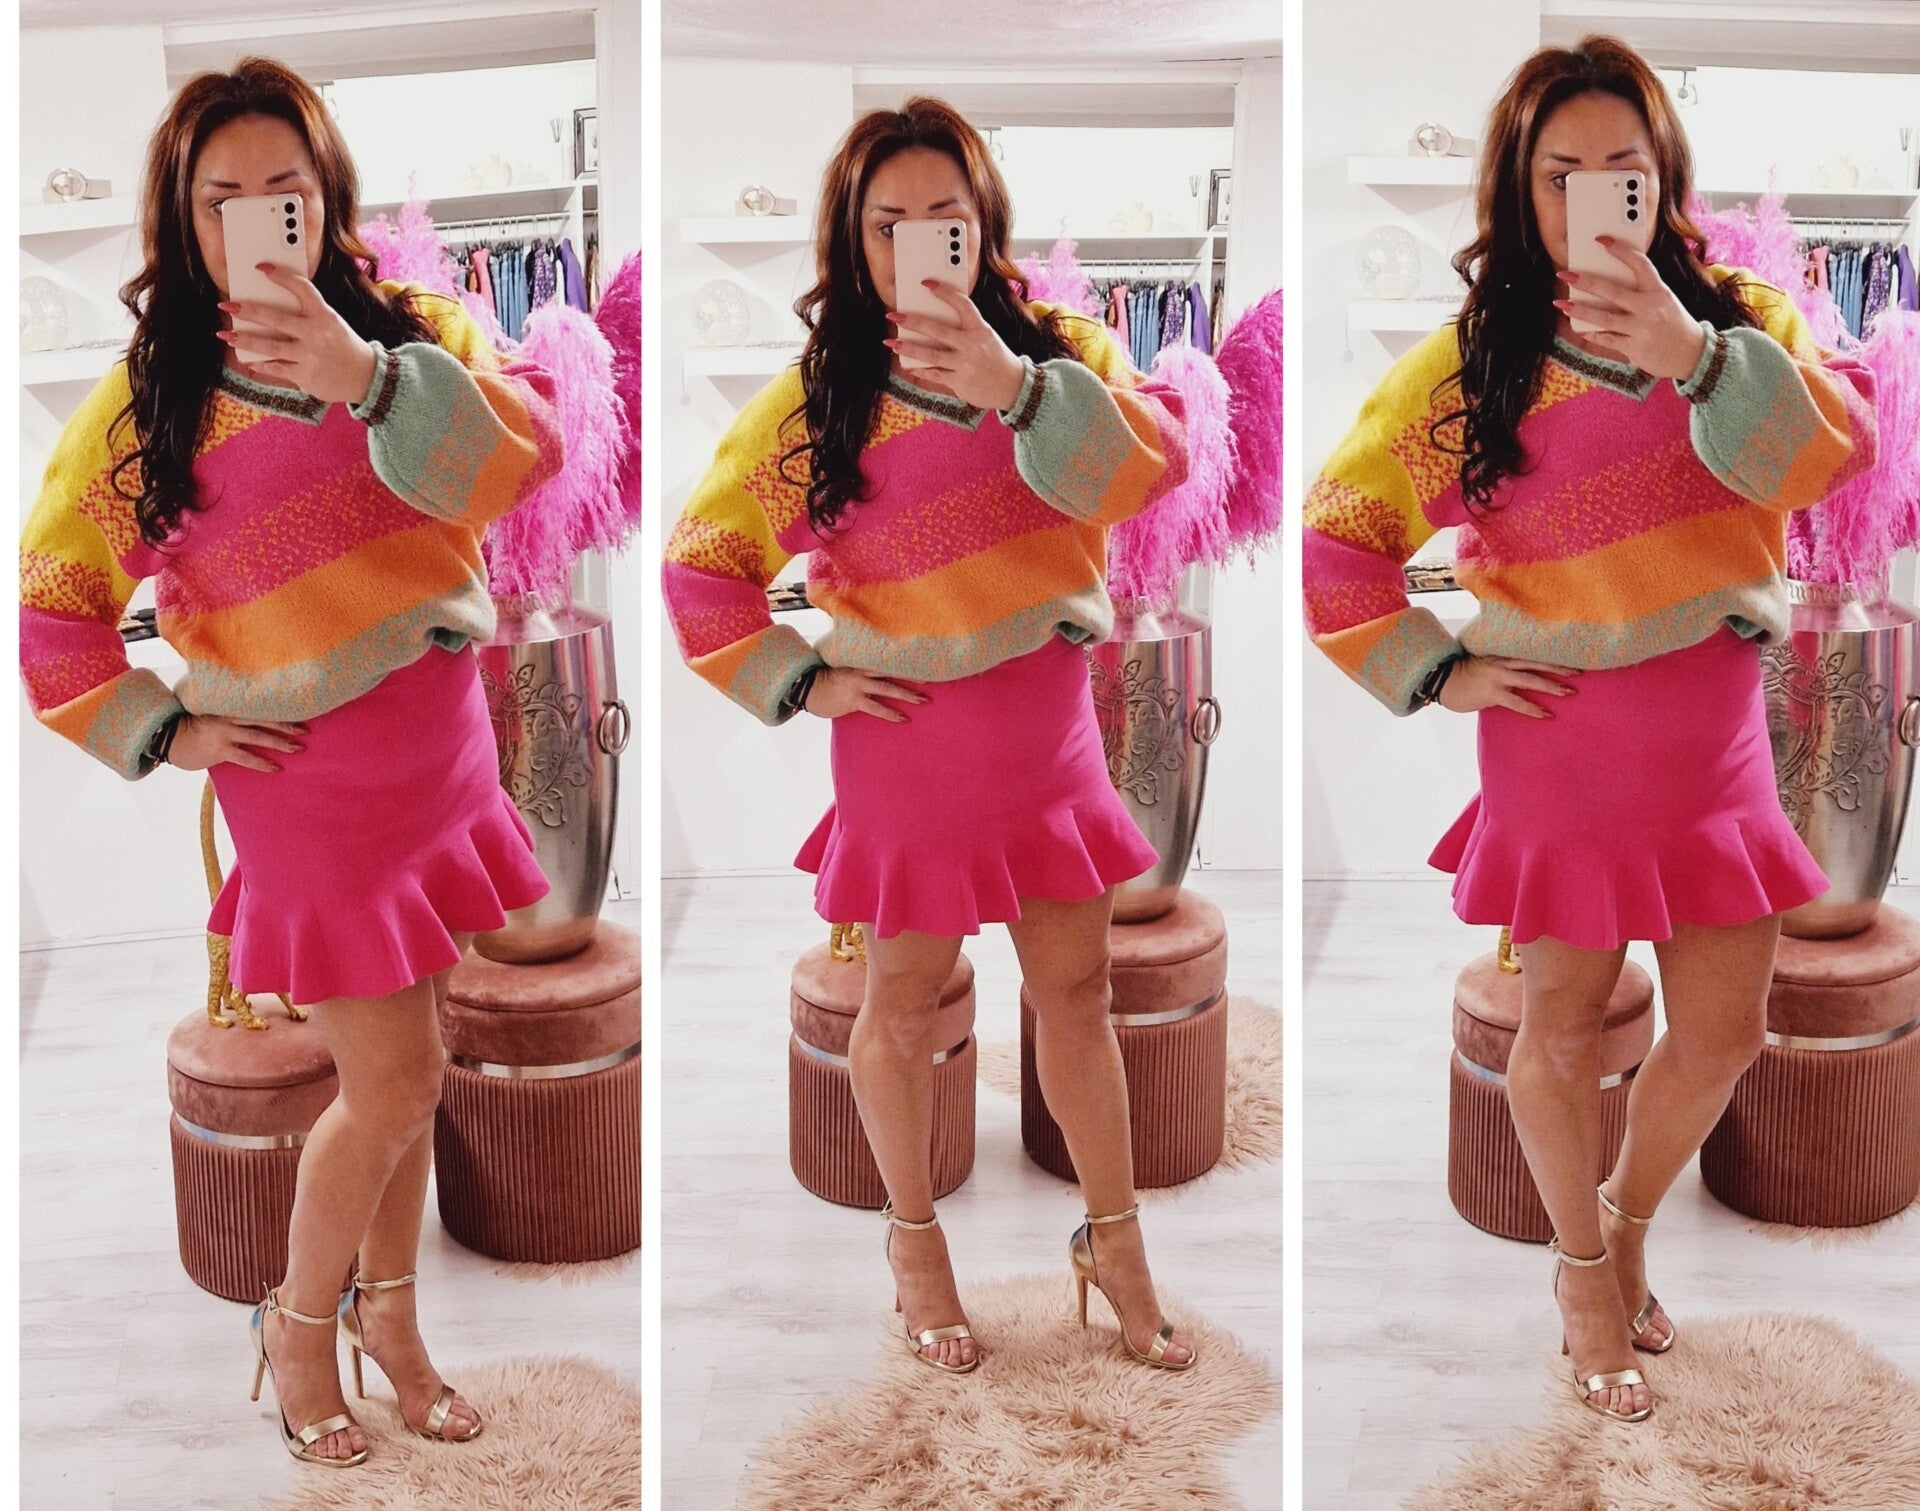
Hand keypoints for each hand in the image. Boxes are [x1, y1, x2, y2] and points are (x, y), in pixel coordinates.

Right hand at [168, 714, 307, 772]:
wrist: (167, 738)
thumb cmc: (193, 727)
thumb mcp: (212, 713)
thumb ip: (231, 714)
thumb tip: (255, 720)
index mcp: (228, 706)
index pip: (259, 706)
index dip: (279, 709)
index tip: (299, 710)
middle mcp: (229, 717)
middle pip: (264, 718)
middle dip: (287, 725)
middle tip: (307, 730)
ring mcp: (224, 733)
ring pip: (258, 737)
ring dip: (280, 743)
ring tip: (298, 748)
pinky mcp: (220, 750)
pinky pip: (246, 758)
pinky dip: (262, 763)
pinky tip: (276, 768)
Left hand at [217, 265, 377, 404]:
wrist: (366, 377)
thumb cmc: (343, 346)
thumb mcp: (331, 323)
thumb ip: (307, 315)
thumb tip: (272, 311)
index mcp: (325, 315)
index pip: (302, 288)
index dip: (281, 276)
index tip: (261, 268)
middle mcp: (316, 334)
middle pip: (276, 318)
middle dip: (248, 311)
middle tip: (227, 305)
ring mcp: (310, 356)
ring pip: (270, 346)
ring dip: (245, 340)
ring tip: (227, 335)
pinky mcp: (305, 375)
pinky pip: (276, 368)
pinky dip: (261, 364)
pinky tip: (248, 360)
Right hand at [803, 667, 928, 722]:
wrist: (806, 688)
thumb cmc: (826, 679)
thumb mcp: (843, 665)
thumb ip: (858, 664)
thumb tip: (873, 665)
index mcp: (860, 660)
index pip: (886, 658)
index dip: (904, 660)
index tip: (921, 661)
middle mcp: (861, 670)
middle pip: (892, 670)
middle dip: (912, 675)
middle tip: (931, 679)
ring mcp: (858, 685)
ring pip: (887, 689)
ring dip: (907, 695)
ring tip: (923, 700)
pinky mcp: (854, 700)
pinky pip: (876, 708)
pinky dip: (890, 713)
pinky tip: (903, 719)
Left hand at [885, 282, 1027, 411]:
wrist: (1013, 386)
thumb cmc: (995, 357)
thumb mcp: (986, 337)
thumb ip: (965, 328)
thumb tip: (934, 322)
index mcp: (980, 329)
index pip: (962, 304)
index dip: (944, 292)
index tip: (927, 284)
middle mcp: (972, 345)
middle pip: (937, 330)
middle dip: (913, 321)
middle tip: (894, 315)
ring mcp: (965, 364)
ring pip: (931, 355)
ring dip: (909, 349)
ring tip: (892, 344)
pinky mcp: (960, 382)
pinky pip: (935, 374)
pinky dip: (920, 370)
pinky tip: (909, 366)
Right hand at [1437, 656, 1579, 718]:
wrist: (1441, 681)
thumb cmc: (1463, 675)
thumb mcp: (1484, 663)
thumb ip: (1501, 664)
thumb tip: (1519, 672)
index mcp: (1502, 654)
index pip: (1532, 653)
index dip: (1552, 656)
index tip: (1571, 657)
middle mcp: (1502, 662)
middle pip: (1537, 662)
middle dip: (1560, 668)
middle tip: (1580, 672)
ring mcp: (1497, 677)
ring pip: (1530, 679)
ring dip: (1552, 686)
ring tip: (1569, 693)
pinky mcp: (1492, 693)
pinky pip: (1517, 701)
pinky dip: (1533, 708)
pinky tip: (1546, 714)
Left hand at [1557, 239, 1707, 381]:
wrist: (1692, 354)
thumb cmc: (1673, 323)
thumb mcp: (1664, 300)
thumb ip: (1642, 291)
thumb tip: (1608, 282)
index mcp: (1659, 291)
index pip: (1640, 264)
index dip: (1621, 250)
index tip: (1602, 241)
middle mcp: (1650, 308)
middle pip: (1612, 291)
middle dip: (1586, 281)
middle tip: (1565, 274)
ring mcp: (1641, 329)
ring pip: (1604, 318)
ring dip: (1579, 310)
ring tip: (1561, 303)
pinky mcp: (1634, 348)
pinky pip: (1606, 339)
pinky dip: (1591, 333)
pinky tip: (1578, 327)